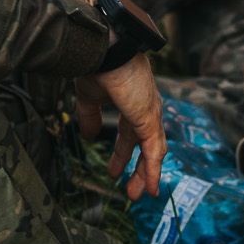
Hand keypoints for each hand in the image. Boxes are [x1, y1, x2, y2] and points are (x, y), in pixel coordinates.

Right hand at [75, 56, 163, 199]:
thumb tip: (88, 135)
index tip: (115, 170)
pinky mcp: (150, 119)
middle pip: (146, 145)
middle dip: (138, 167)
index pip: (132, 132)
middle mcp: (146, 107)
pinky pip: (155, 151)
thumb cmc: (96, 64)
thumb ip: (90, 117)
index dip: (123, 152)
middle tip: (130, 187)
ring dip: (146, 174)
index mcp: (132, 101)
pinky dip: (154, 171)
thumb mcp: (89, 97)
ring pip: (153, 151)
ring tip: (139, 194)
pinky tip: (151, 188)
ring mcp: (150, 113)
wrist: (103, 49)